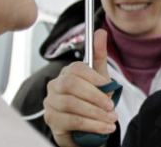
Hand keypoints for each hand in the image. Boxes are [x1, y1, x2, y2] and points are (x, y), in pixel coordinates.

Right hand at [44, 29, 117, 146]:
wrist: (84, 128)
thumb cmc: (91, 100)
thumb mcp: (99, 79)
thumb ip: (99, 56)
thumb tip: (101, 32)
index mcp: (67, 73)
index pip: (77, 68)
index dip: (95, 78)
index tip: (110, 89)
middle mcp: (55, 85)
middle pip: (72, 84)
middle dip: (94, 96)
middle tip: (110, 107)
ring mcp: (50, 101)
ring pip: (71, 104)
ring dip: (95, 113)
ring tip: (110, 120)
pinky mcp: (51, 119)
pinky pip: (71, 120)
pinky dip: (91, 125)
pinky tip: (104, 128)